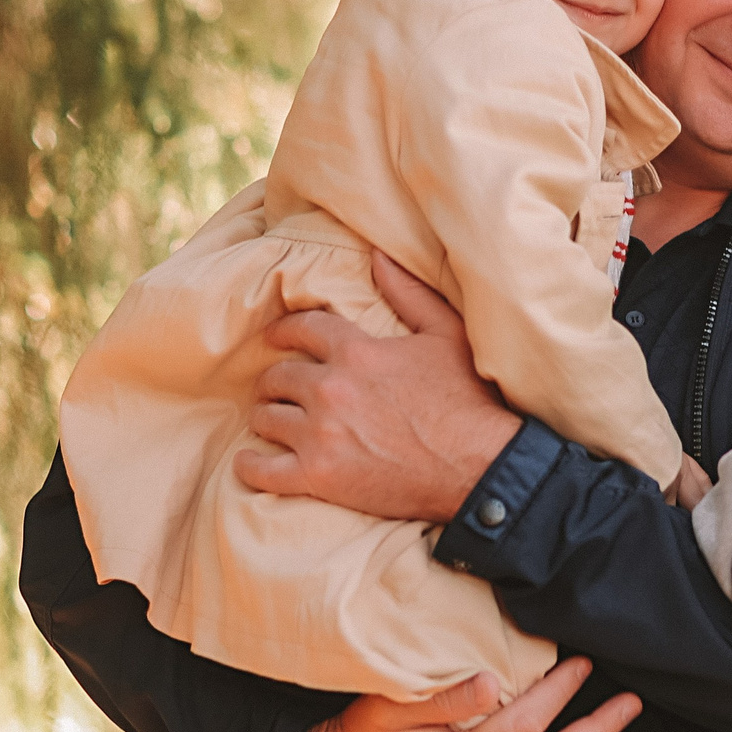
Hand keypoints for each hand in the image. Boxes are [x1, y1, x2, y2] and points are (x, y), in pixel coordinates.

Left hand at [236, 252, 523, 522]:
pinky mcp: (319, 476)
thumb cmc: (468, 401)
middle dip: (276, 382)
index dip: (284, 332)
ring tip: (274, 423)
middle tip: (279, 391)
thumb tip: (378, 255)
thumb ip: (408, 293)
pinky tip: (252, 463)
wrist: (479, 466)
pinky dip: (251, 467)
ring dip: (268, 418)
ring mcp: (321, 434)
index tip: (276, 339)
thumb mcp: (446, 334)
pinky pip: (262, 470)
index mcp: (357, 352)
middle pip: (277, 377)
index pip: (302, 329)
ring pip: (266, 418)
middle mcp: (330, 388)